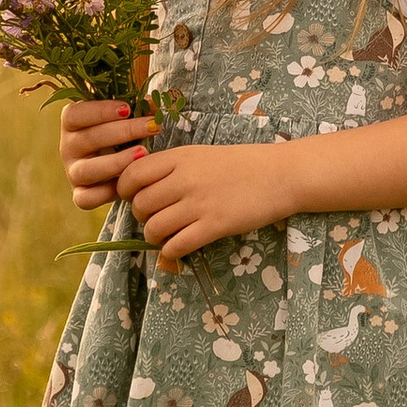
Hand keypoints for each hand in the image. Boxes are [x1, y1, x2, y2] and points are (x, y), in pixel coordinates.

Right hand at [60, 96, 153, 207]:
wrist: (118, 165)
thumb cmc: (121, 133)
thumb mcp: (126, 117)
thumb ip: (137, 108)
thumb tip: (152, 103)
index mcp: (72, 123)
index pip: (75, 114)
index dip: (100, 111)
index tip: (127, 109)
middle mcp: (68, 147)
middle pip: (88, 138)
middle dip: (123, 132)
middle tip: (151, 127)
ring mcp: (72, 172)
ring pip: (87, 170)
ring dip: (117, 162)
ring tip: (144, 153)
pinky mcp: (79, 194)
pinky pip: (86, 198)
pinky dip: (106, 193)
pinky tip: (129, 183)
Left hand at [116, 136, 292, 263]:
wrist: (281, 174)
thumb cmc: (242, 164)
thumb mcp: (202, 155)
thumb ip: (173, 167)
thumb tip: (142, 187)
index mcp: (179, 157)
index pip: (132, 174)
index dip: (125, 190)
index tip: (132, 197)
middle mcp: (184, 179)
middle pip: (140, 204)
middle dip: (141, 216)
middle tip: (154, 218)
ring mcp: (199, 204)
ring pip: (154, 228)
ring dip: (154, 236)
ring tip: (166, 235)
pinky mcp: (214, 226)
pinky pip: (176, 246)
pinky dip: (171, 251)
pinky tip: (178, 248)